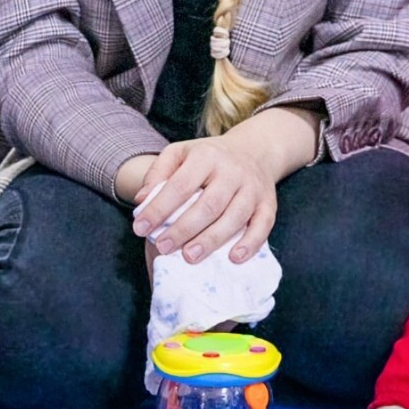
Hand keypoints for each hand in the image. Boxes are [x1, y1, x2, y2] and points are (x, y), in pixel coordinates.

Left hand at [129, 106, 317, 264]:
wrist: (255, 150)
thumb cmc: (209, 157)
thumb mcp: (181, 153)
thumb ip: (158, 173)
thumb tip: (141, 201)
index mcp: (206, 156)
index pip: (180, 185)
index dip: (159, 208)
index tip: (140, 229)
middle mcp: (232, 170)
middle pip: (208, 204)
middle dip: (184, 229)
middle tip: (164, 248)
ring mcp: (253, 188)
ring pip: (234, 217)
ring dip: (212, 240)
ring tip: (189, 257)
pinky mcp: (268, 203)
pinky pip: (263, 225)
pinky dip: (250, 243)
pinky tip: (233, 258)